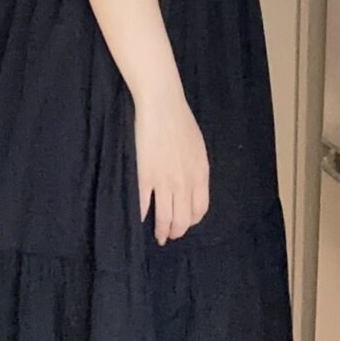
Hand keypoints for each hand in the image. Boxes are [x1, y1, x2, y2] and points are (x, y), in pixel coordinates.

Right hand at [133, 77, 209, 244]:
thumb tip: (189, 187)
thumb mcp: (197, 147)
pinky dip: (141, 216)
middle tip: (169, 235)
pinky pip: (143, 205)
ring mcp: (165, 181)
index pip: (199, 210)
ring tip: (157, 236)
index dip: (190, 221)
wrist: (162, 104)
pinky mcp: (145, 177)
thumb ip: (195, 170)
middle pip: (182, 219)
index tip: (183, 224)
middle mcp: (185, 182)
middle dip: (176, 231)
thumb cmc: (180, 120)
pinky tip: (139, 219)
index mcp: (200, 174)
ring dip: (161, 231)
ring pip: (165, 218)